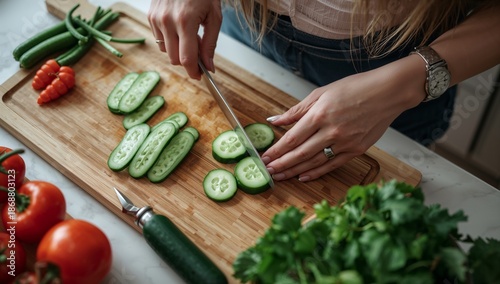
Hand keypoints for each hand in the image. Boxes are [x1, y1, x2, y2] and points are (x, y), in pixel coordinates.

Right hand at [147, 0, 221, 78]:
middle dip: (188, 60)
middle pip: (175, 59)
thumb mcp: (214, 16)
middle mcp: (167, 21)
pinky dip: (170, 40)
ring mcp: (156, 18)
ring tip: (189, 35)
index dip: (193, 72)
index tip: (200, 76)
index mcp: (186, 21)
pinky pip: (159, 39)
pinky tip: (179, 28)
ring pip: (165, 51)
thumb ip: (210, 44)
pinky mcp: (150, 16)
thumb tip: (209, 66)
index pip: (187, 59)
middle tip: (199, 49)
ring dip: (178, 50)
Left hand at [262, 56, 424, 181]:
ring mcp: (345, 143)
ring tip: (280, 176)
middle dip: (281, 164)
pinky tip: (303, 177)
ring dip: (294, 171)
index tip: (265, 157)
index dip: (276, 150)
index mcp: (320, 114)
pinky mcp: (356, 150)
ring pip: (314, 162)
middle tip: (267, 171)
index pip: (292, 138)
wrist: (388, 92)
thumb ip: (297, 110)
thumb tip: (275, 120)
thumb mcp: (321, 92)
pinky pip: (332, 165)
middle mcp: (331, 131)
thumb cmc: (355, 88)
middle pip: (300, 153)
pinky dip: (316, 172)